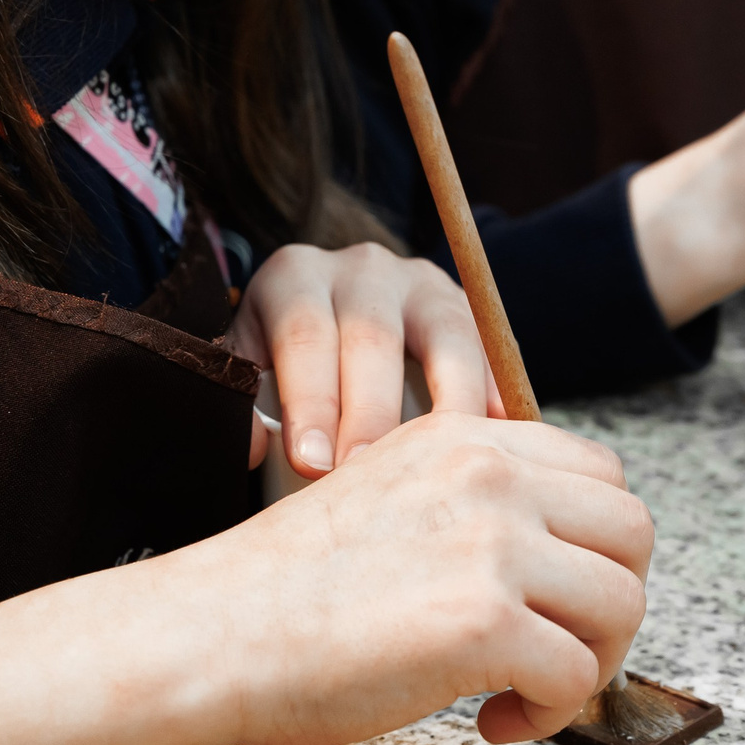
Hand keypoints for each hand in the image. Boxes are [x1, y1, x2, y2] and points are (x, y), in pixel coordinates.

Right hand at [0, 410, 643, 744]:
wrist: (206, 634)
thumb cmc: (281, 591)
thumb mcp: (388, 499)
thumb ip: (471, 506)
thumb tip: (561, 561)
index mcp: (463, 436)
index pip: (600, 473)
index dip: (588, 549)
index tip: (539, 600)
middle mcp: (487, 471)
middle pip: (632, 532)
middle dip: (608, 606)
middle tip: (551, 656)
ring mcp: (491, 542)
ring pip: (621, 602)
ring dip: (588, 662)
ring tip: (518, 694)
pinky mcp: (485, 620)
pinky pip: (577, 676)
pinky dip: (548, 715)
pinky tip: (489, 723)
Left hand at [227, 242, 500, 477]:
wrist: (329, 323)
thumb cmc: (279, 363)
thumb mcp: (247, 369)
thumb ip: (239, 404)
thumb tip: (252, 446)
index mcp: (295, 276)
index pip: (303, 335)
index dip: (310, 401)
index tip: (311, 464)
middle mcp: (361, 269)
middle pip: (372, 338)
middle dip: (370, 414)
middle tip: (366, 476)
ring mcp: (422, 283)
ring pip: (446, 336)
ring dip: (446, 404)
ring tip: (442, 465)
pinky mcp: (466, 308)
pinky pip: (489, 348)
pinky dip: (497, 391)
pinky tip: (504, 434)